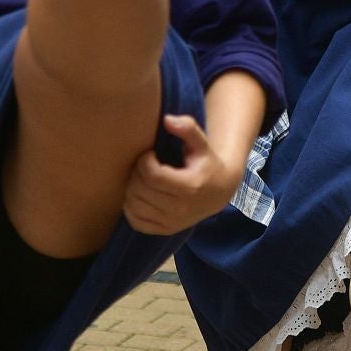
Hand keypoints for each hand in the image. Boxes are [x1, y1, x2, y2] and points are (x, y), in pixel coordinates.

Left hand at [120, 114, 243, 236]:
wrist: (219, 193)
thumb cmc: (207, 164)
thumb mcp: (202, 144)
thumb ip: (188, 128)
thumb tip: (167, 119)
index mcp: (190, 187)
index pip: (152, 176)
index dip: (144, 161)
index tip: (150, 154)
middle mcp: (180, 209)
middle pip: (140, 190)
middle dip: (136, 173)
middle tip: (144, 165)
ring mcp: (171, 223)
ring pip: (134, 206)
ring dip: (131, 188)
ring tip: (142, 178)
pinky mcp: (163, 231)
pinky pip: (135, 221)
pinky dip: (131, 207)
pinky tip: (140, 195)